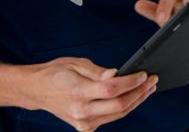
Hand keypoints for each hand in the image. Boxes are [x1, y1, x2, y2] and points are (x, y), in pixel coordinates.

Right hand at [22, 57, 157, 130]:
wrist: (36, 90)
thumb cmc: (55, 73)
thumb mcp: (75, 63)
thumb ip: (97, 71)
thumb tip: (116, 74)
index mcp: (78, 92)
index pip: (112, 89)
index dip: (131, 82)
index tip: (143, 74)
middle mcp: (81, 111)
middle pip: (119, 105)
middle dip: (140, 92)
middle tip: (152, 80)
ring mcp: (83, 122)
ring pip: (118, 114)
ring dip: (136, 101)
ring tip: (148, 88)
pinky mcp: (85, 127)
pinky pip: (111, 118)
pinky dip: (124, 108)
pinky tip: (134, 98)